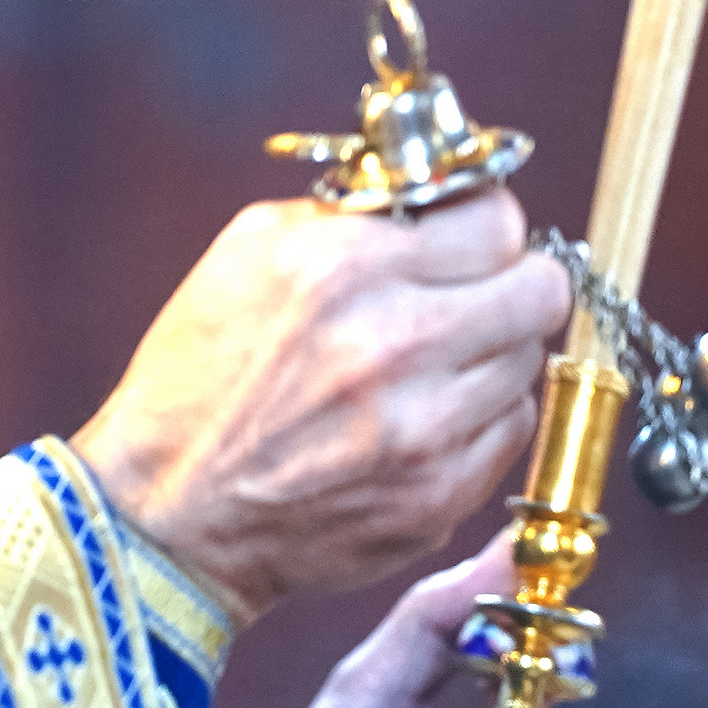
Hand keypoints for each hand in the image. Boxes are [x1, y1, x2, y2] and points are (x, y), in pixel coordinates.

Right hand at [72, 189, 565, 624]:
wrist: (167, 511)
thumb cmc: (199, 377)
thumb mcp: (248, 251)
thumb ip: (353, 211)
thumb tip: (440, 196)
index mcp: (346, 268)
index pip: (499, 220)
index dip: (485, 227)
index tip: (468, 241)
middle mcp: (395, 345)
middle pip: (541, 292)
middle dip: (512, 285)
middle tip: (476, 296)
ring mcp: (425, 430)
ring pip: (529, 363)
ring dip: (491, 357)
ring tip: (430, 366)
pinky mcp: (438, 496)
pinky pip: (510, 432)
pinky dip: (478, 419)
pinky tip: (421, 419)